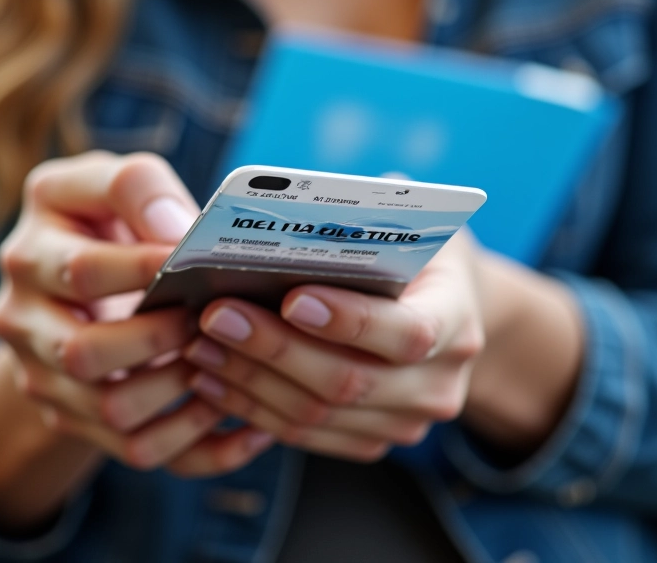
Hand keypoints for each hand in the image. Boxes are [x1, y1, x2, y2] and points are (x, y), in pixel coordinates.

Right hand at [0, 151, 272, 476]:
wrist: (67, 276)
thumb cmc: (101, 221)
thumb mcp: (106, 184)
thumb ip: (137, 188)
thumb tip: (180, 233)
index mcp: (31, 253)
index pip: (83, 271)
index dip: (147, 270)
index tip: (197, 261)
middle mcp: (22, 319)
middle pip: (84, 354)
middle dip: (159, 338)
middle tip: (207, 317)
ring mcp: (42, 375)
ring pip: (111, 410)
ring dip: (180, 389)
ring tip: (225, 360)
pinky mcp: (72, 415)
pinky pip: (135, 449)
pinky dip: (196, 440)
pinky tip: (236, 412)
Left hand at [184, 230, 484, 460]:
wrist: (443, 307)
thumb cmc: (415, 255)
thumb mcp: (408, 225)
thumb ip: (364, 224)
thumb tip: (283, 216)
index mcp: (456, 321)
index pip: (406, 333)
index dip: (347, 320)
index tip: (288, 298)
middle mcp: (438, 383)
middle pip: (349, 381)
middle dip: (274, 349)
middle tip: (216, 316)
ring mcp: (406, 420)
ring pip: (318, 415)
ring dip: (251, 382)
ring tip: (200, 345)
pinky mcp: (371, 439)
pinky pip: (307, 435)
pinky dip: (254, 409)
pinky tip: (213, 379)